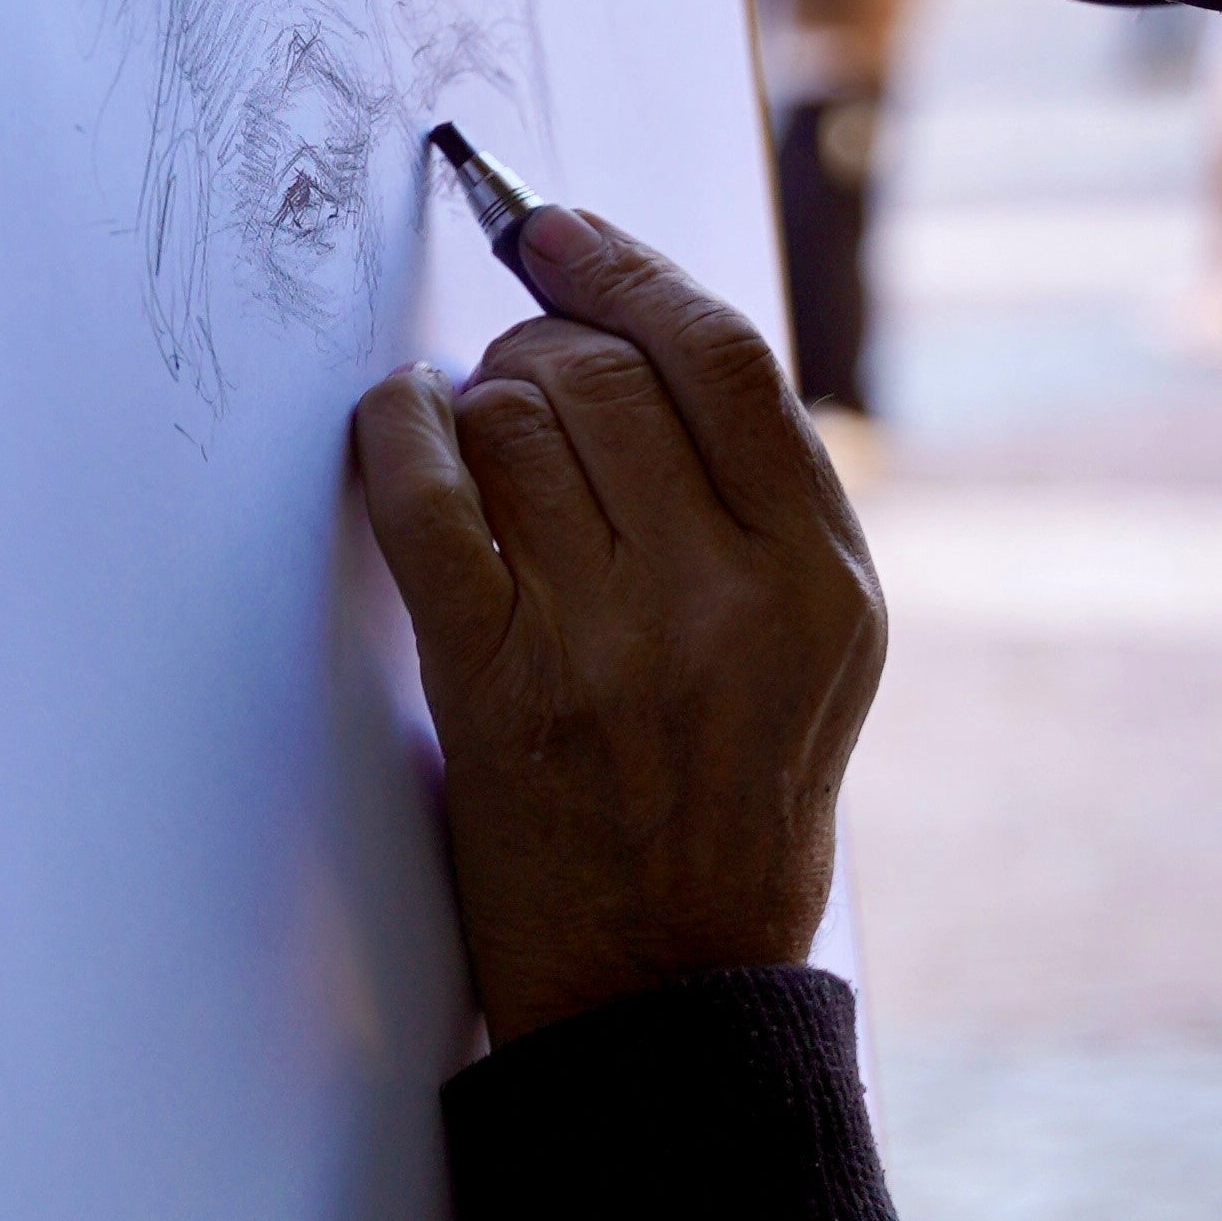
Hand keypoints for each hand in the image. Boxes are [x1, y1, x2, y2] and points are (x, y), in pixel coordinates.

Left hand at [352, 207, 886, 1042]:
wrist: (669, 986)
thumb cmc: (730, 805)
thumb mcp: (815, 651)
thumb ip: (761, 501)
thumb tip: (634, 326)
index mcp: (826, 580)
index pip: (722, 357)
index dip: (626, 272)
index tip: (559, 234)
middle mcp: (733, 599)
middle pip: (605, 375)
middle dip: (535, 352)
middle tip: (512, 385)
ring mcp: (616, 642)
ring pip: (510, 418)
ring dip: (468, 402)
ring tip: (470, 443)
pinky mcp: (502, 685)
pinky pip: (427, 496)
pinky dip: (395, 435)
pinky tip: (399, 431)